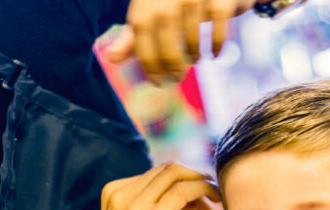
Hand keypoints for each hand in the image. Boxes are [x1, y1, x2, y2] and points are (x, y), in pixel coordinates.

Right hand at [90, 162, 219, 209]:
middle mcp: (121, 193)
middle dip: (196, 177)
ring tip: (215, 202)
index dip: (184, 179)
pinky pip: (183, 193)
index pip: (157, 172)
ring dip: (203, 184)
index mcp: (114, 191)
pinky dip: (202, 193)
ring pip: (177, 175)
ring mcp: (133, 205)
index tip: (200, 196)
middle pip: (169, 169)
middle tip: (213, 195)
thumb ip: (155, 207)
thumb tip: (188, 197)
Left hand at [106, 0, 255, 83]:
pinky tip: (213, 54)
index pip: (140, 24)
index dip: (147, 57)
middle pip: (163, 23)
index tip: (156, 81)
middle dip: (170, 58)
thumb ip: (134, 36)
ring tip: (193, 61)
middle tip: (176, 78)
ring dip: (192, 50)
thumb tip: (111, 58)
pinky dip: (216, 41)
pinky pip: (218, 18)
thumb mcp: (153, 16)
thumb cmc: (179, 4)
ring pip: (191, 22)